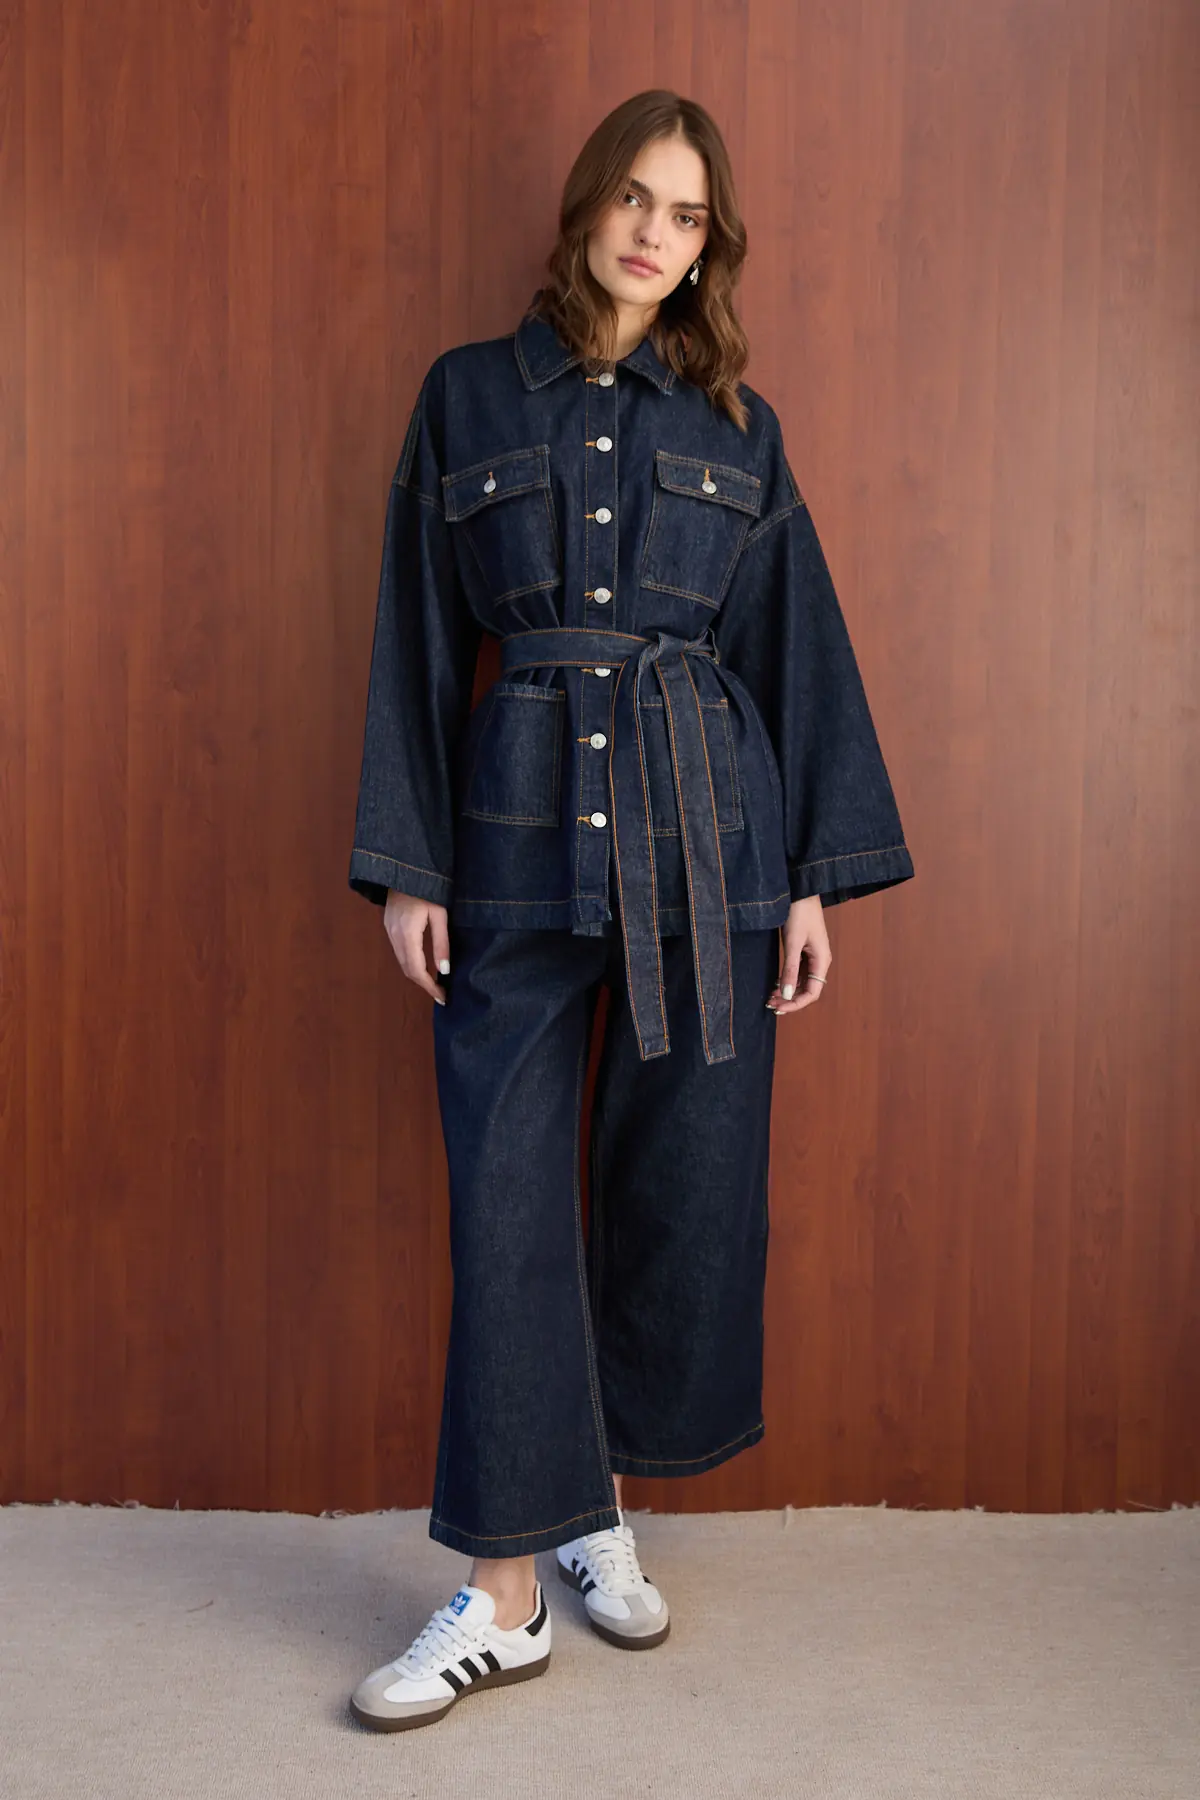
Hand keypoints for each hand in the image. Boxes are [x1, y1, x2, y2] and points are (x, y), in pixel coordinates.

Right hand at [383, 890, 451, 1005]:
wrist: (405, 869)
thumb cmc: (428, 888)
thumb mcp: (440, 915)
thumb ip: (441, 943)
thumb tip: (444, 971)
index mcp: (407, 933)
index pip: (417, 970)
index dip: (429, 987)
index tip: (443, 998)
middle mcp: (394, 935)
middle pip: (407, 969)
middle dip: (424, 985)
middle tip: (441, 995)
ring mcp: (389, 931)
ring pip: (402, 962)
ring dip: (417, 975)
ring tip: (435, 984)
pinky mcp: (389, 926)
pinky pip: (399, 952)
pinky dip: (411, 963)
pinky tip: (424, 966)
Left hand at [767, 895, 830, 1017]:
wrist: (801, 891)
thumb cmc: (799, 913)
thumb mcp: (792, 943)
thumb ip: (790, 969)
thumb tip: (787, 994)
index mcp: (822, 960)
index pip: (812, 993)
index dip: (796, 1004)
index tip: (779, 1008)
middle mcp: (820, 961)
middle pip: (807, 990)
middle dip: (790, 999)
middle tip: (770, 1005)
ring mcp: (813, 956)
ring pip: (802, 982)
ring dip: (788, 991)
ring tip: (770, 997)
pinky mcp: (805, 951)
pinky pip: (799, 972)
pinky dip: (788, 980)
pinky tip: (776, 984)